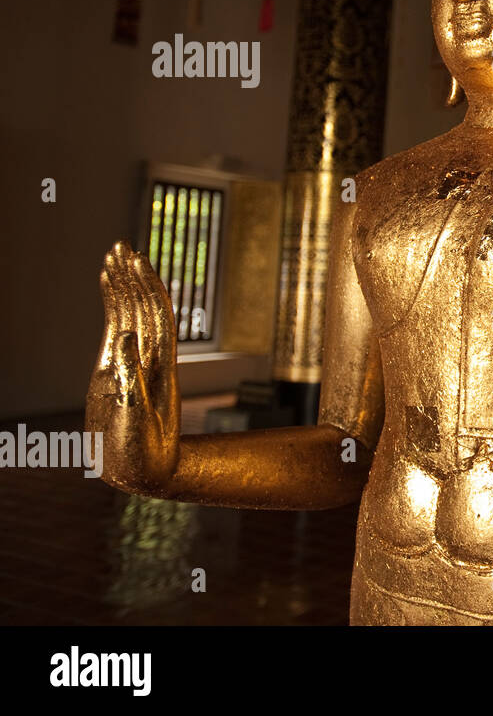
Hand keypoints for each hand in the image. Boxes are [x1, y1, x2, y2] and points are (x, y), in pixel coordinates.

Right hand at [85, 241, 180, 494]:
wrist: (144, 474)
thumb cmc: (143, 454)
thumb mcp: (136, 420)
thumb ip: (131, 380)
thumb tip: (127, 337)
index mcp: (156, 368)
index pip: (153, 317)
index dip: (145, 288)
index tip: (135, 260)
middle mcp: (147, 359)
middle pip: (144, 308)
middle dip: (133, 276)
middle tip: (121, 246)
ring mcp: (134, 362)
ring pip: (132, 314)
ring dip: (125, 284)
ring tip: (116, 255)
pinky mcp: (118, 371)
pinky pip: (118, 329)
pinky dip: (113, 305)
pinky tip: (109, 286)